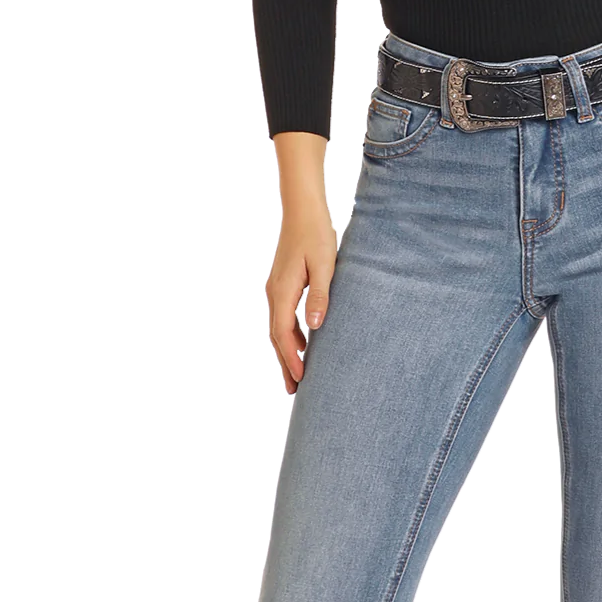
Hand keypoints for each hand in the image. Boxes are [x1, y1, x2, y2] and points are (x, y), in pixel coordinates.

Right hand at [268, 204, 337, 394]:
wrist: (303, 210)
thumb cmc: (317, 235)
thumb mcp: (325, 266)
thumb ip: (321, 296)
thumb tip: (315, 326)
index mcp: (284, 291)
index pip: (283, 334)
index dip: (291, 358)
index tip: (300, 379)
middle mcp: (275, 293)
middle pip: (277, 337)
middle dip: (286, 363)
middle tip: (294, 390)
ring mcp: (277, 289)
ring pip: (279, 328)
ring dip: (287, 352)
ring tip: (297, 374)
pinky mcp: (283, 285)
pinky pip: (283, 317)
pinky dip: (290, 336)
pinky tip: (303, 345)